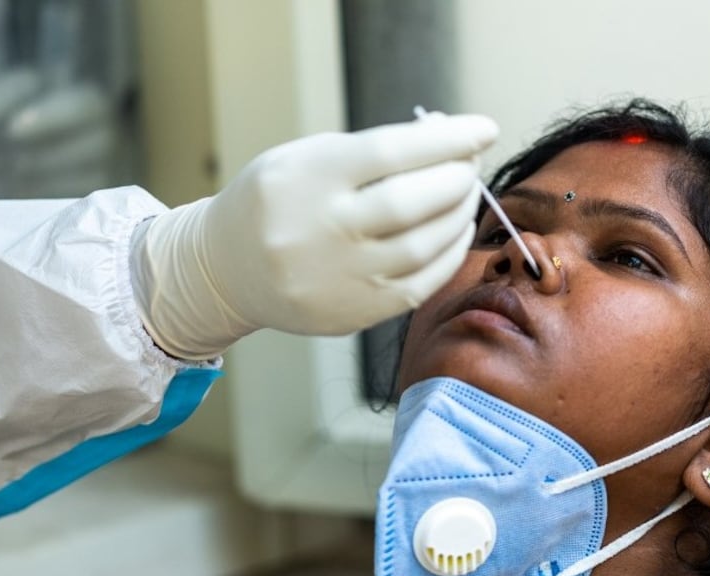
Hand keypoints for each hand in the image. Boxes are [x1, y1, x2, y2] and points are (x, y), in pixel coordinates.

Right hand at [131, 113, 498, 358]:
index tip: (483, 129)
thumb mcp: (309, 157)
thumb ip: (376, 149)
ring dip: (458, 215)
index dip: (448, 138)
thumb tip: (450, 137)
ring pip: (423, 246)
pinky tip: (455, 232)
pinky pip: (420, 284)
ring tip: (465, 195)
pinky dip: (448, 255)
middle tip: (471, 165)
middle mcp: (321, 230)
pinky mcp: (352, 312)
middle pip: (412, 201)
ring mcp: (338, 277)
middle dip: (457, 178)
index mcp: (307, 178)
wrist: (226, 268)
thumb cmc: (279, 200)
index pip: (392, 151)